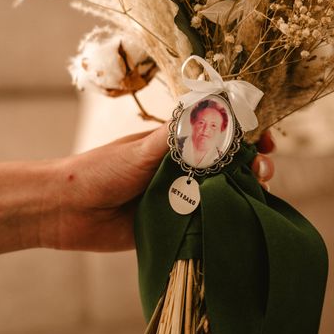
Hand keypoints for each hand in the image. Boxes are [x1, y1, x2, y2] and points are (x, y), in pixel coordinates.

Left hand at [40, 125, 275, 251]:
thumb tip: (212, 108)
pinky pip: (207, 222)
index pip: (220, 133)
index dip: (245, 134)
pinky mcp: (175, 225)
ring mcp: (180, 197)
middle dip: (252, 163)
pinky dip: (226, 219)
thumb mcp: (140, 150)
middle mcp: (182, 168)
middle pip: (229, 164)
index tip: (264, 139)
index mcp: (174, 144)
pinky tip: (242, 218)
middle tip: (262, 169)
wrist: (68, 211)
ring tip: (258, 191)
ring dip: (245, 190)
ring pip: (223, 193)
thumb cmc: (101, 170)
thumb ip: (175, 136)